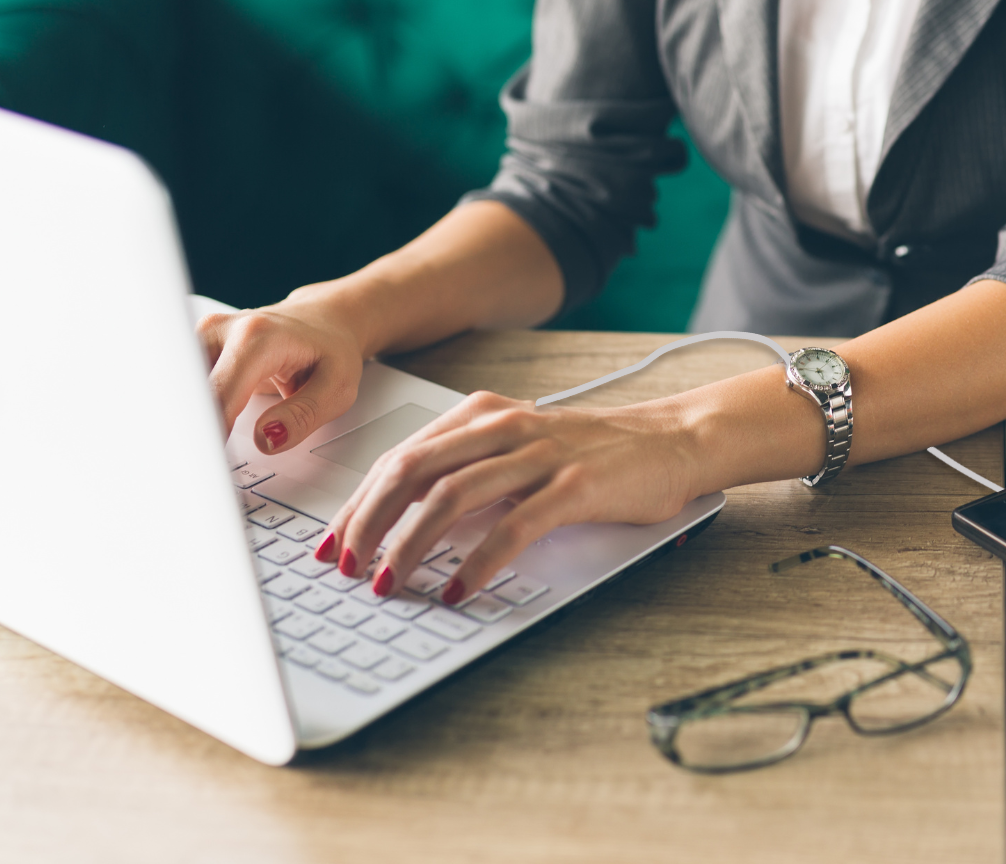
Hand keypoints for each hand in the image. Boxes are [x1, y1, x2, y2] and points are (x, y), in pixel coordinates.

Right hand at [198, 295, 368, 453]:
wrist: (325, 321)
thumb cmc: (332, 351)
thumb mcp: (337, 388)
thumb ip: (301, 416)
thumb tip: (266, 438)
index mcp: (256, 338)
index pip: (216, 397)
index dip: (208, 435)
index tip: (209, 465)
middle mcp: (222, 330)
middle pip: (188, 391)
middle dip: (191, 430)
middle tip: (200, 466)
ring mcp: (204, 334)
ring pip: (178, 387)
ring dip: (188, 421)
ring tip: (200, 452)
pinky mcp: (195, 345)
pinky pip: (183, 384)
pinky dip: (191, 409)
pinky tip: (202, 429)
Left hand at [312, 391, 702, 604]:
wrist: (673, 440)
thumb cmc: (596, 453)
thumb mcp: (521, 447)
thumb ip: (468, 469)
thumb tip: (400, 522)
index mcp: (483, 415)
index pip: (400, 457)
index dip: (357, 504)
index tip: (331, 545)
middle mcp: (504, 428)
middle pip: (411, 472)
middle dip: (368, 525)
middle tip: (347, 569)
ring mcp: (540, 455)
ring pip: (451, 497)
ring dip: (409, 545)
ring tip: (389, 584)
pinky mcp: (575, 487)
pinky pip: (513, 527)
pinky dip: (478, 562)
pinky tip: (458, 590)